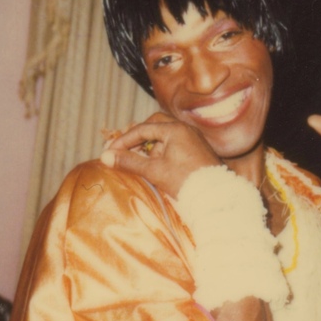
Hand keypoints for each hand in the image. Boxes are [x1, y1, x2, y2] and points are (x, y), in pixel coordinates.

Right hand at [100, 112, 220, 198]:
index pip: (142, 129)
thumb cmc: (186, 181)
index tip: (109, 152)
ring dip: (150, 146)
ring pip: (165, 135)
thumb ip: (129, 162)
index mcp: (175, 129)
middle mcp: (185, 129)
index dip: (123, 141)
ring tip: (140, 162)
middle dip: (138, 137)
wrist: (216, 196)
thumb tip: (105, 157)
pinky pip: (174, 144)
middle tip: (125, 150)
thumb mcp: (154, 171)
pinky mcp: (197, 149)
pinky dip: (162, 151)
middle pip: (154, 125)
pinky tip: (156, 166)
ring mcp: (193, 138)